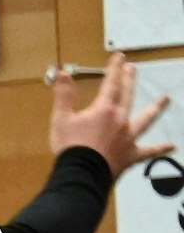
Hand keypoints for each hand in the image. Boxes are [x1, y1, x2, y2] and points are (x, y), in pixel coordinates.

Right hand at [49, 53, 174, 177]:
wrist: (81, 175)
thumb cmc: (71, 148)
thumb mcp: (61, 119)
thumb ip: (64, 96)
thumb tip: (63, 74)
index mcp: (104, 110)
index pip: (111, 84)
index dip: (114, 69)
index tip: (119, 57)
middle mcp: (120, 120)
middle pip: (128, 96)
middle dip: (130, 80)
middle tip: (133, 68)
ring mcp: (128, 137)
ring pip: (145, 119)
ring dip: (156, 108)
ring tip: (166, 99)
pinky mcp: (130, 155)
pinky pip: (148, 151)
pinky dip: (160, 149)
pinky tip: (172, 146)